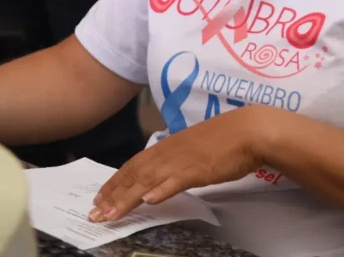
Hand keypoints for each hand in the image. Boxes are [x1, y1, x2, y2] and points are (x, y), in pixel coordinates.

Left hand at [90, 105, 270, 222]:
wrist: (248, 130)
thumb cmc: (224, 139)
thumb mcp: (192, 149)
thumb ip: (174, 160)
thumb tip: (161, 174)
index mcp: (166, 146)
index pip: (133, 165)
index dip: (114, 182)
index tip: (99, 197)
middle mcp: (168, 152)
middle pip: (133, 174)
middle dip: (112, 195)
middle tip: (94, 214)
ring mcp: (181, 160)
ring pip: (147, 180)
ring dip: (126, 198)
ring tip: (110, 214)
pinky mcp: (198, 168)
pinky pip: (176, 181)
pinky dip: (161, 190)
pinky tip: (148, 200)